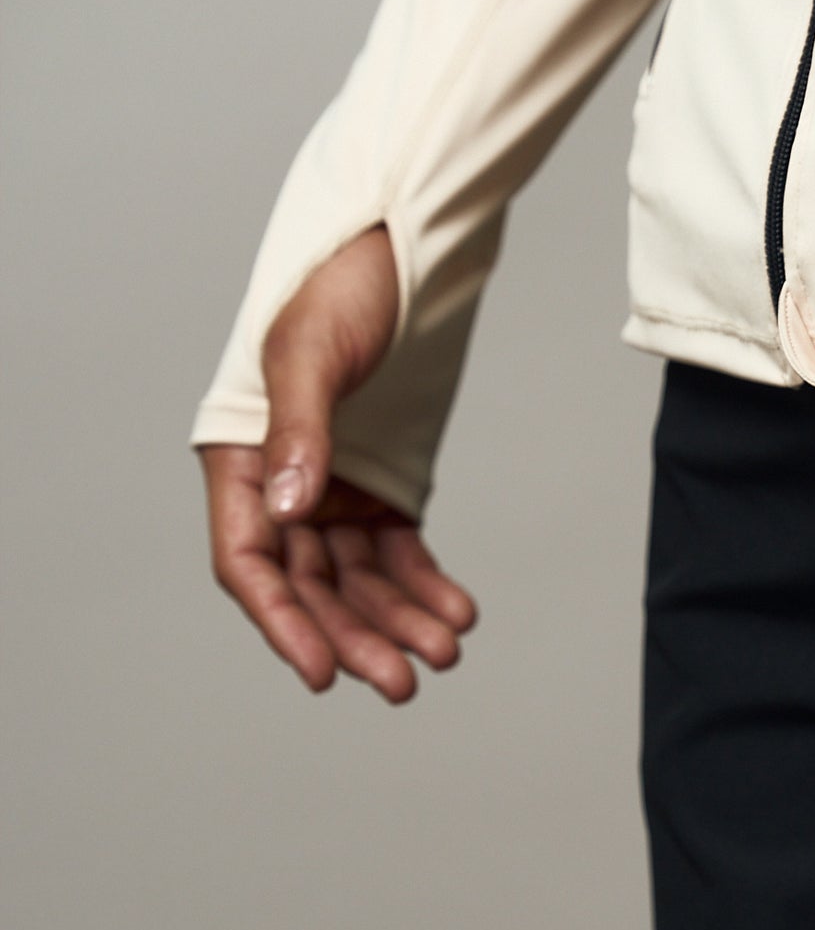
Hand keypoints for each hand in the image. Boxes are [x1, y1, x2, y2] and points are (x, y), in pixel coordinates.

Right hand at [200, 226, 475, 702]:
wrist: (399, 247)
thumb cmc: (338, 284)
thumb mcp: (309, 350)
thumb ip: (299, 429)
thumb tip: (288, 509)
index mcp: (239, 458)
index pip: (249, 563)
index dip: (283, 623)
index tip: (322, 673)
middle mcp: (281, 486)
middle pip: (311, 586)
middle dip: (354, 638)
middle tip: (403, 682)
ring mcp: (333, 490)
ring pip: (360, 580)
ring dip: (398, 621)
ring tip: (445, 652)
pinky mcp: (383, 487)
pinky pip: (401, 554)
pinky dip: (427, 587)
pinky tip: (460, 613)